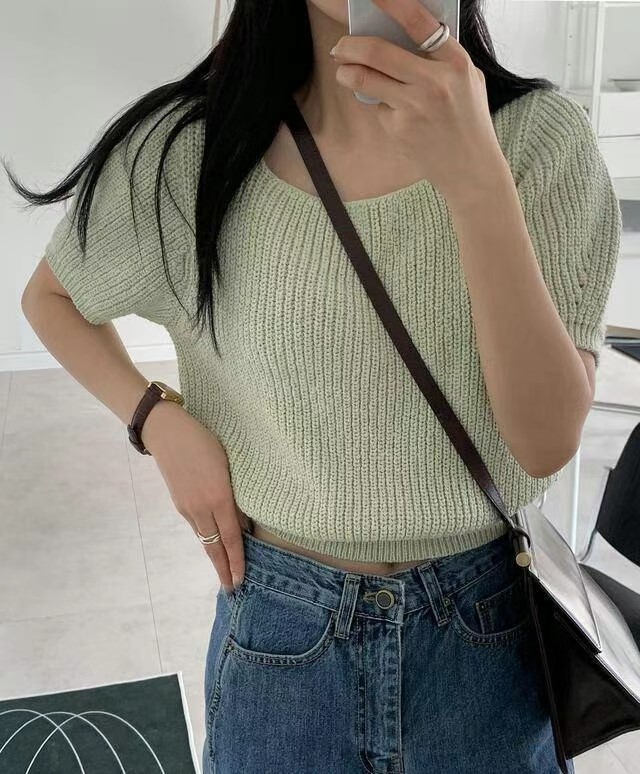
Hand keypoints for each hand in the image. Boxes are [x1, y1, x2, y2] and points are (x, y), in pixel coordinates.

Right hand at [142, 400, 248, 591]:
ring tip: (225, 571)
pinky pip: (196, 527)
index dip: (237, 560)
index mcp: (218, 498)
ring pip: (205, 539)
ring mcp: (187, 508)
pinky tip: (213, 544)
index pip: (231, 537)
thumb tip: (245, 520)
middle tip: (233, 589)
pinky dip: (206, 539)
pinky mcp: (179, 503)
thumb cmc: (205, 441)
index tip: (241, 579)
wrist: (167, 433)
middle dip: (224, 569)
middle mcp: (202, 508)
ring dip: (215, 556)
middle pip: (214, 547)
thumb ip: (237, 494)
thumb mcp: (229, 464)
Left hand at [330, 0, 508, 201]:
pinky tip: (397, 118)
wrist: (471, 169)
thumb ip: (441, 59)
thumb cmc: (469, 122)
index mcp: (455, 62)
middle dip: (350, 46)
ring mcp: (414, 107)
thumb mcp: (468, 81)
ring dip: (348, 74)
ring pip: (366, 80)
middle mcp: (434, 82)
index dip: (390, 4)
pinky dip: (381, 108)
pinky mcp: (399, 128)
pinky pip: (379, 108)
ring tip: (344, 73)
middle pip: (378, 52)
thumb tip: (405, 36)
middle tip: (340, 47)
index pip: (418, 21)